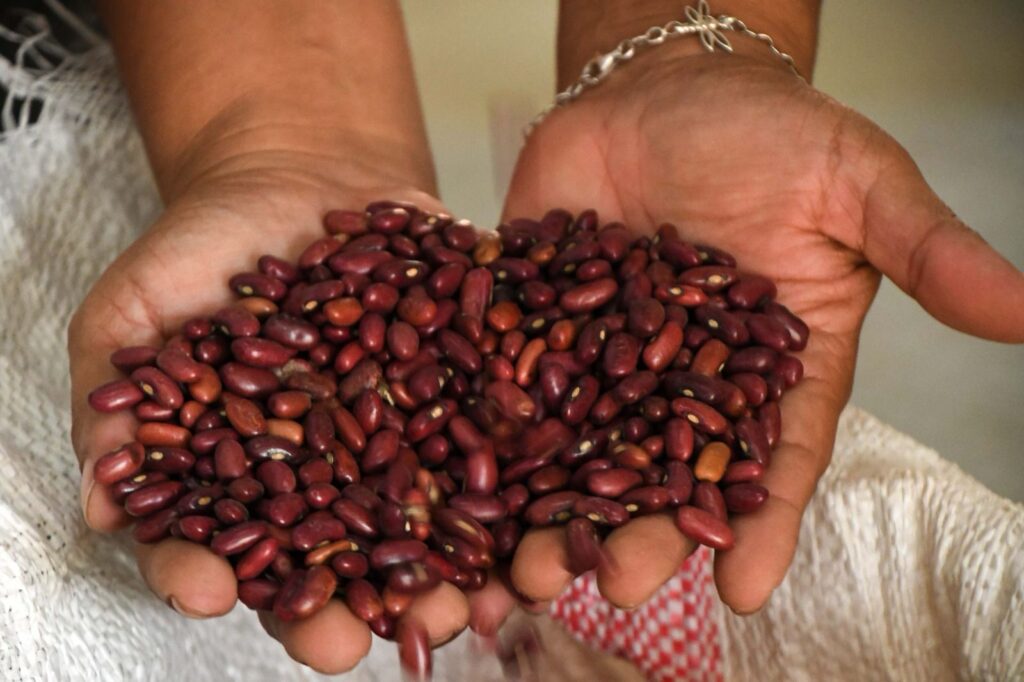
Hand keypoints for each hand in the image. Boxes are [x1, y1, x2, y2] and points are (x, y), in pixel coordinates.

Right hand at [68, 155, 468, 672]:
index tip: (210, 594)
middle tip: (346, 642)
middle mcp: (328, 476)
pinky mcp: (463, 399)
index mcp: (245, 474)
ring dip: (437, 576)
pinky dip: (510, 487)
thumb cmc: (204, 249)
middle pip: (331, 563)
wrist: (298, 176)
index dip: (205, 575)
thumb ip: (114, 402)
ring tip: (451, 607)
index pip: (217, 544)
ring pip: (422, 528)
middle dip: (340, 610)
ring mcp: (401, 443)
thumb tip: (102, 499)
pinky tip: (521, 521)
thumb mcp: (135, 314)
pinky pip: (490, 448)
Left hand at [477, 53, 1023, 622]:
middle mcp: (683, 378)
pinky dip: (488, 432)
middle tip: (614, 588)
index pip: (772, 453)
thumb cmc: (771, 133)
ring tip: (529, 569)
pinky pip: (508, 382)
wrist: (664, 83)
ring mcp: (602, 356)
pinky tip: (466, 487)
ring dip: (556, 509)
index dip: (760, 522)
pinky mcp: (533, 323)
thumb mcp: (856, 183)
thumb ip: (927, 249)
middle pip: (664, 471)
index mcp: (768, 361)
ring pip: (579, 446)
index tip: (742, 591)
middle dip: (641, 533)